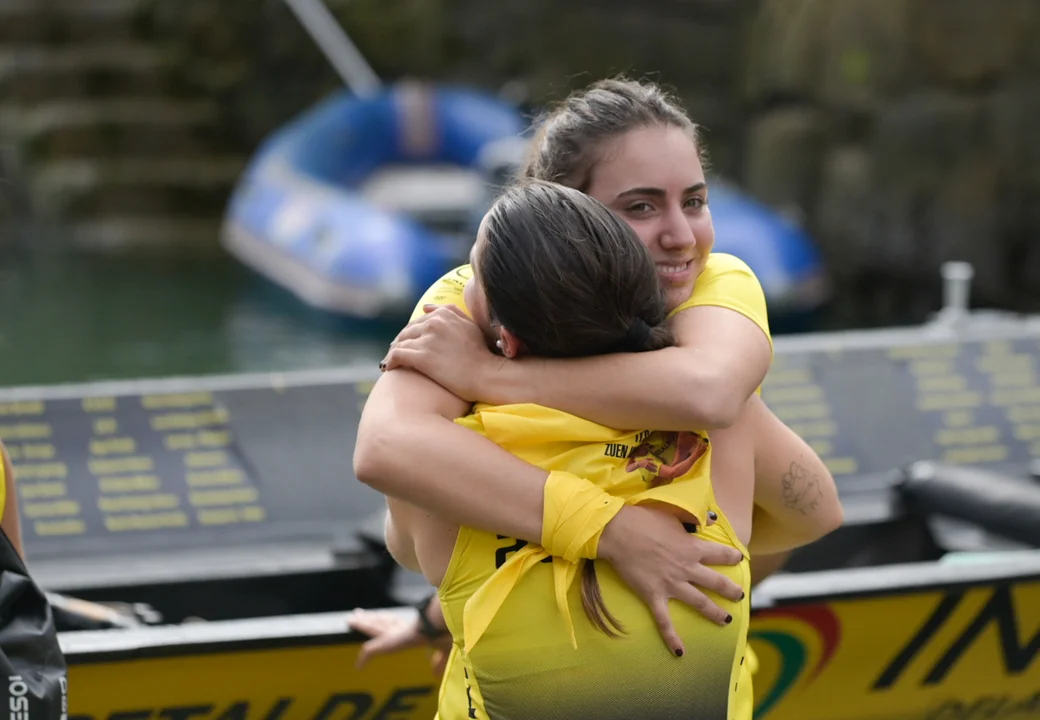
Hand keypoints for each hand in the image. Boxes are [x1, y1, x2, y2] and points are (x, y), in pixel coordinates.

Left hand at [350, 609, 450, 675]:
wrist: (435, 626)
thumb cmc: (442, 632)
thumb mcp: (443, 648)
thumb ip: (439, 659)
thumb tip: (437, 673)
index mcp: (411, 630)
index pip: (395, 623)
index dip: (388, 619)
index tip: (381, 617)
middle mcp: (399, 630)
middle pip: (380, 623)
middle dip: (371, 618)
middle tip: (358, 613)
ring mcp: (391, 636)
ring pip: (372, 629)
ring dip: (361, 625)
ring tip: (351, 619)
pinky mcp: (385, 644)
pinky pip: (371, 651)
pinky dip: (365, 659)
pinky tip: (359, 666)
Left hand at [381, 305, 496, 402]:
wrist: (487, 375)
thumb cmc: (482, 354)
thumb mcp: (470, 326)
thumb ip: (452, 312)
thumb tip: (427, 307)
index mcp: (445, 314)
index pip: (419, 320)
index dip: (412, 332)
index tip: (408, 342)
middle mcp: (434, 323)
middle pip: (407, 331)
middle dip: (400, 342)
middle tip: (396, 353)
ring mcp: (427, 339)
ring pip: (400, 343)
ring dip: (393, 352)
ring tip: (391, 362)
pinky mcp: (421, 357)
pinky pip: (397, 355)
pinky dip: (390, 361)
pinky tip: (388, 368)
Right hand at [597, 505, 744, 656]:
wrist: (618, 532)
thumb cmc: (643, 520)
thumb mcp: (672, 515)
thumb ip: (690, 522)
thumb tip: (706, 521)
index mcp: (692, 548)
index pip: (720, 553)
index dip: (732, 556)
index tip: (739, 558)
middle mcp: (686, 568)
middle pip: (716, 582)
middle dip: (731, 590)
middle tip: (739, 595)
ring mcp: (671, 584)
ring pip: (700, 602)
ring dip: (715, 613)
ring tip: (727, 620)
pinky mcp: (654, 595)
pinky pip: (664, 621)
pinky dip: (672, 638)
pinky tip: (680, 652)